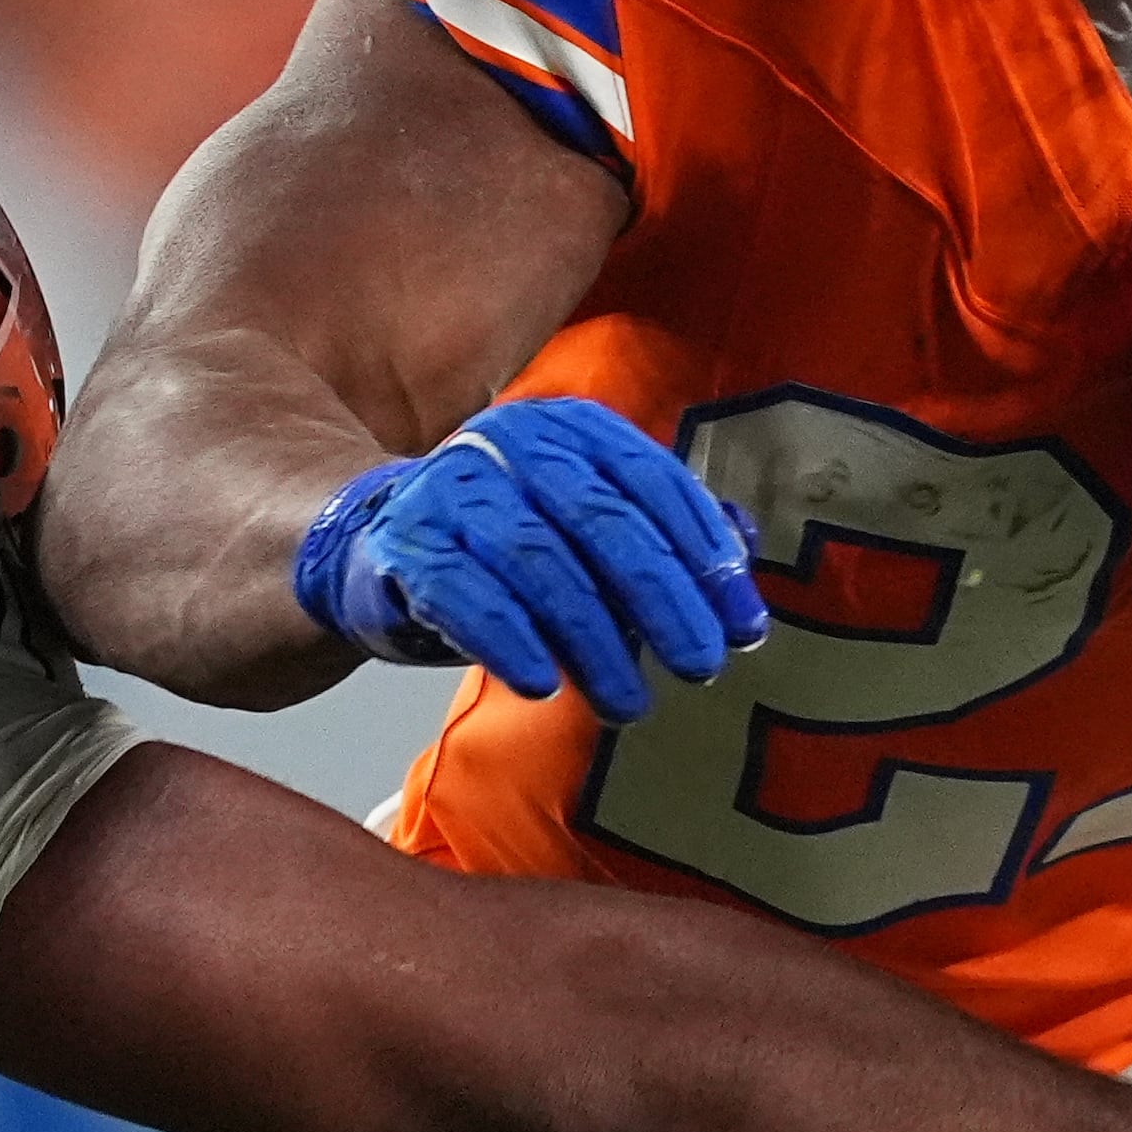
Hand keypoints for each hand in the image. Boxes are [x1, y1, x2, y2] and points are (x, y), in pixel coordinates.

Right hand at [291, 397, 769, 719]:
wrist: (386, 547)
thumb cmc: (514, 542)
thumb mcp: (594, 527)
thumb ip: (666, 529)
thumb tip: (745, 544)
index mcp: (572, 428)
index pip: (655, 484)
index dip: (706, 557)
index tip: (744, 626)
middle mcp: (513, 442)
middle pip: (604, 521)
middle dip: (663, 600)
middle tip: (703, 666)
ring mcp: (453, 487)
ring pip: (540, 563)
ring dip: (594, 640)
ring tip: (629, 702)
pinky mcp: (407, 542)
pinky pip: (465, 595)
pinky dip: (510, 641)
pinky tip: (542, 684)